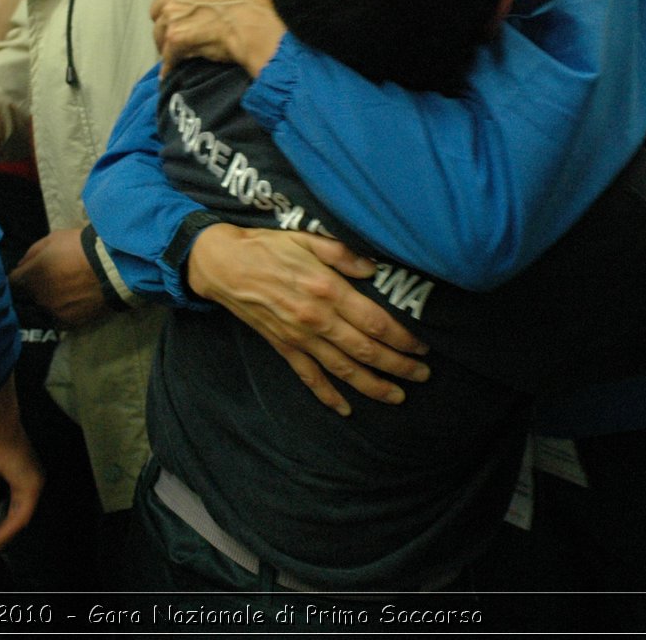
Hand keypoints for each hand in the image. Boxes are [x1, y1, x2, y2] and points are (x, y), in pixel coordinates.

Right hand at [0, 387, 43, 565]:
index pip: (13, 501)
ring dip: (3, 537)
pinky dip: (5, 533)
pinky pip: (19, 517)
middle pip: (18, 513)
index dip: (0, 518)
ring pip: (19, 518)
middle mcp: (31, 478)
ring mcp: (34, 483)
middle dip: (2, 533)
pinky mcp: (31, 488)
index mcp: (20, 472)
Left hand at [10, 228, 105, 327]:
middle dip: (36, 288)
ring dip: (50, 301)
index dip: (20, 277)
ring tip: (66, 292)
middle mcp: (37, 297)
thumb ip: (31, 254)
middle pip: (29, 296)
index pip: (12, 282)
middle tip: (52, 279)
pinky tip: (74, 302)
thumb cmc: (79, 247)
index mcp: (30, 276)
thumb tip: (20, 266)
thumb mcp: (52, 239)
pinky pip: (59, 319)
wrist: (111, 266)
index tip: (27, 274)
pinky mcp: (69, 322)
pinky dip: (63, 312)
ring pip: (44, 308)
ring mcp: (53, 312)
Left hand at [151, 0, 286, 76]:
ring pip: (160, 32)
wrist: (257, 23)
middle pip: (158, 9)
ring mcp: (174, 14)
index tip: (180, 9)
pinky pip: (167, 54)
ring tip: (177, 52)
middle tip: (180, 31)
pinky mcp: (176, 37)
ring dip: (167, 43)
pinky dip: (170, 64)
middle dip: (167, 20)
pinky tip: (172, 71)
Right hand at [187, 224, 429, 415]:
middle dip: (398, 366)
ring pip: (343, 370)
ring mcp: (299, 338)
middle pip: (366, 350)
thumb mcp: (307, 238)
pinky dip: (328, 395)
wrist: (222, 265)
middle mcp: (317, 319)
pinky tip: (345, 409)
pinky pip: (309, 377)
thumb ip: (343, 254)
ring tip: (399, 396)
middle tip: (423, 375)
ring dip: (374, 386)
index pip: (375, 321)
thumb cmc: (267, 247)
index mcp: (327, 289)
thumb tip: (373, 269)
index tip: (422, 347)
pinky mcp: (283, 347)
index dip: (402, 338)